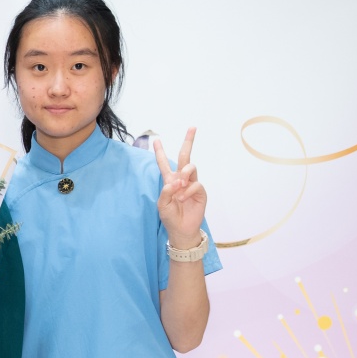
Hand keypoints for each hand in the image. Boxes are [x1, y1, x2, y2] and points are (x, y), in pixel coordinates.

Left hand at [154, 128, 206, 249]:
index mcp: (169, 181)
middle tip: (192, 127)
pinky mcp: (200, 191)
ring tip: (179, 186)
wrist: (182, 229)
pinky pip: (196, 184)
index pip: (164, 163)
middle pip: (185, 156)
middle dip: (188, 141)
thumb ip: (166, 192)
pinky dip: (188, 191)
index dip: (160, 152)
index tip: (156, 140)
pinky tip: (183, 199)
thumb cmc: (170, 217)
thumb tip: (176, 181)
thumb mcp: (162, 205)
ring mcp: (192, 184)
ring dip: (184, 174)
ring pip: (191, 167)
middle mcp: (181, 179)